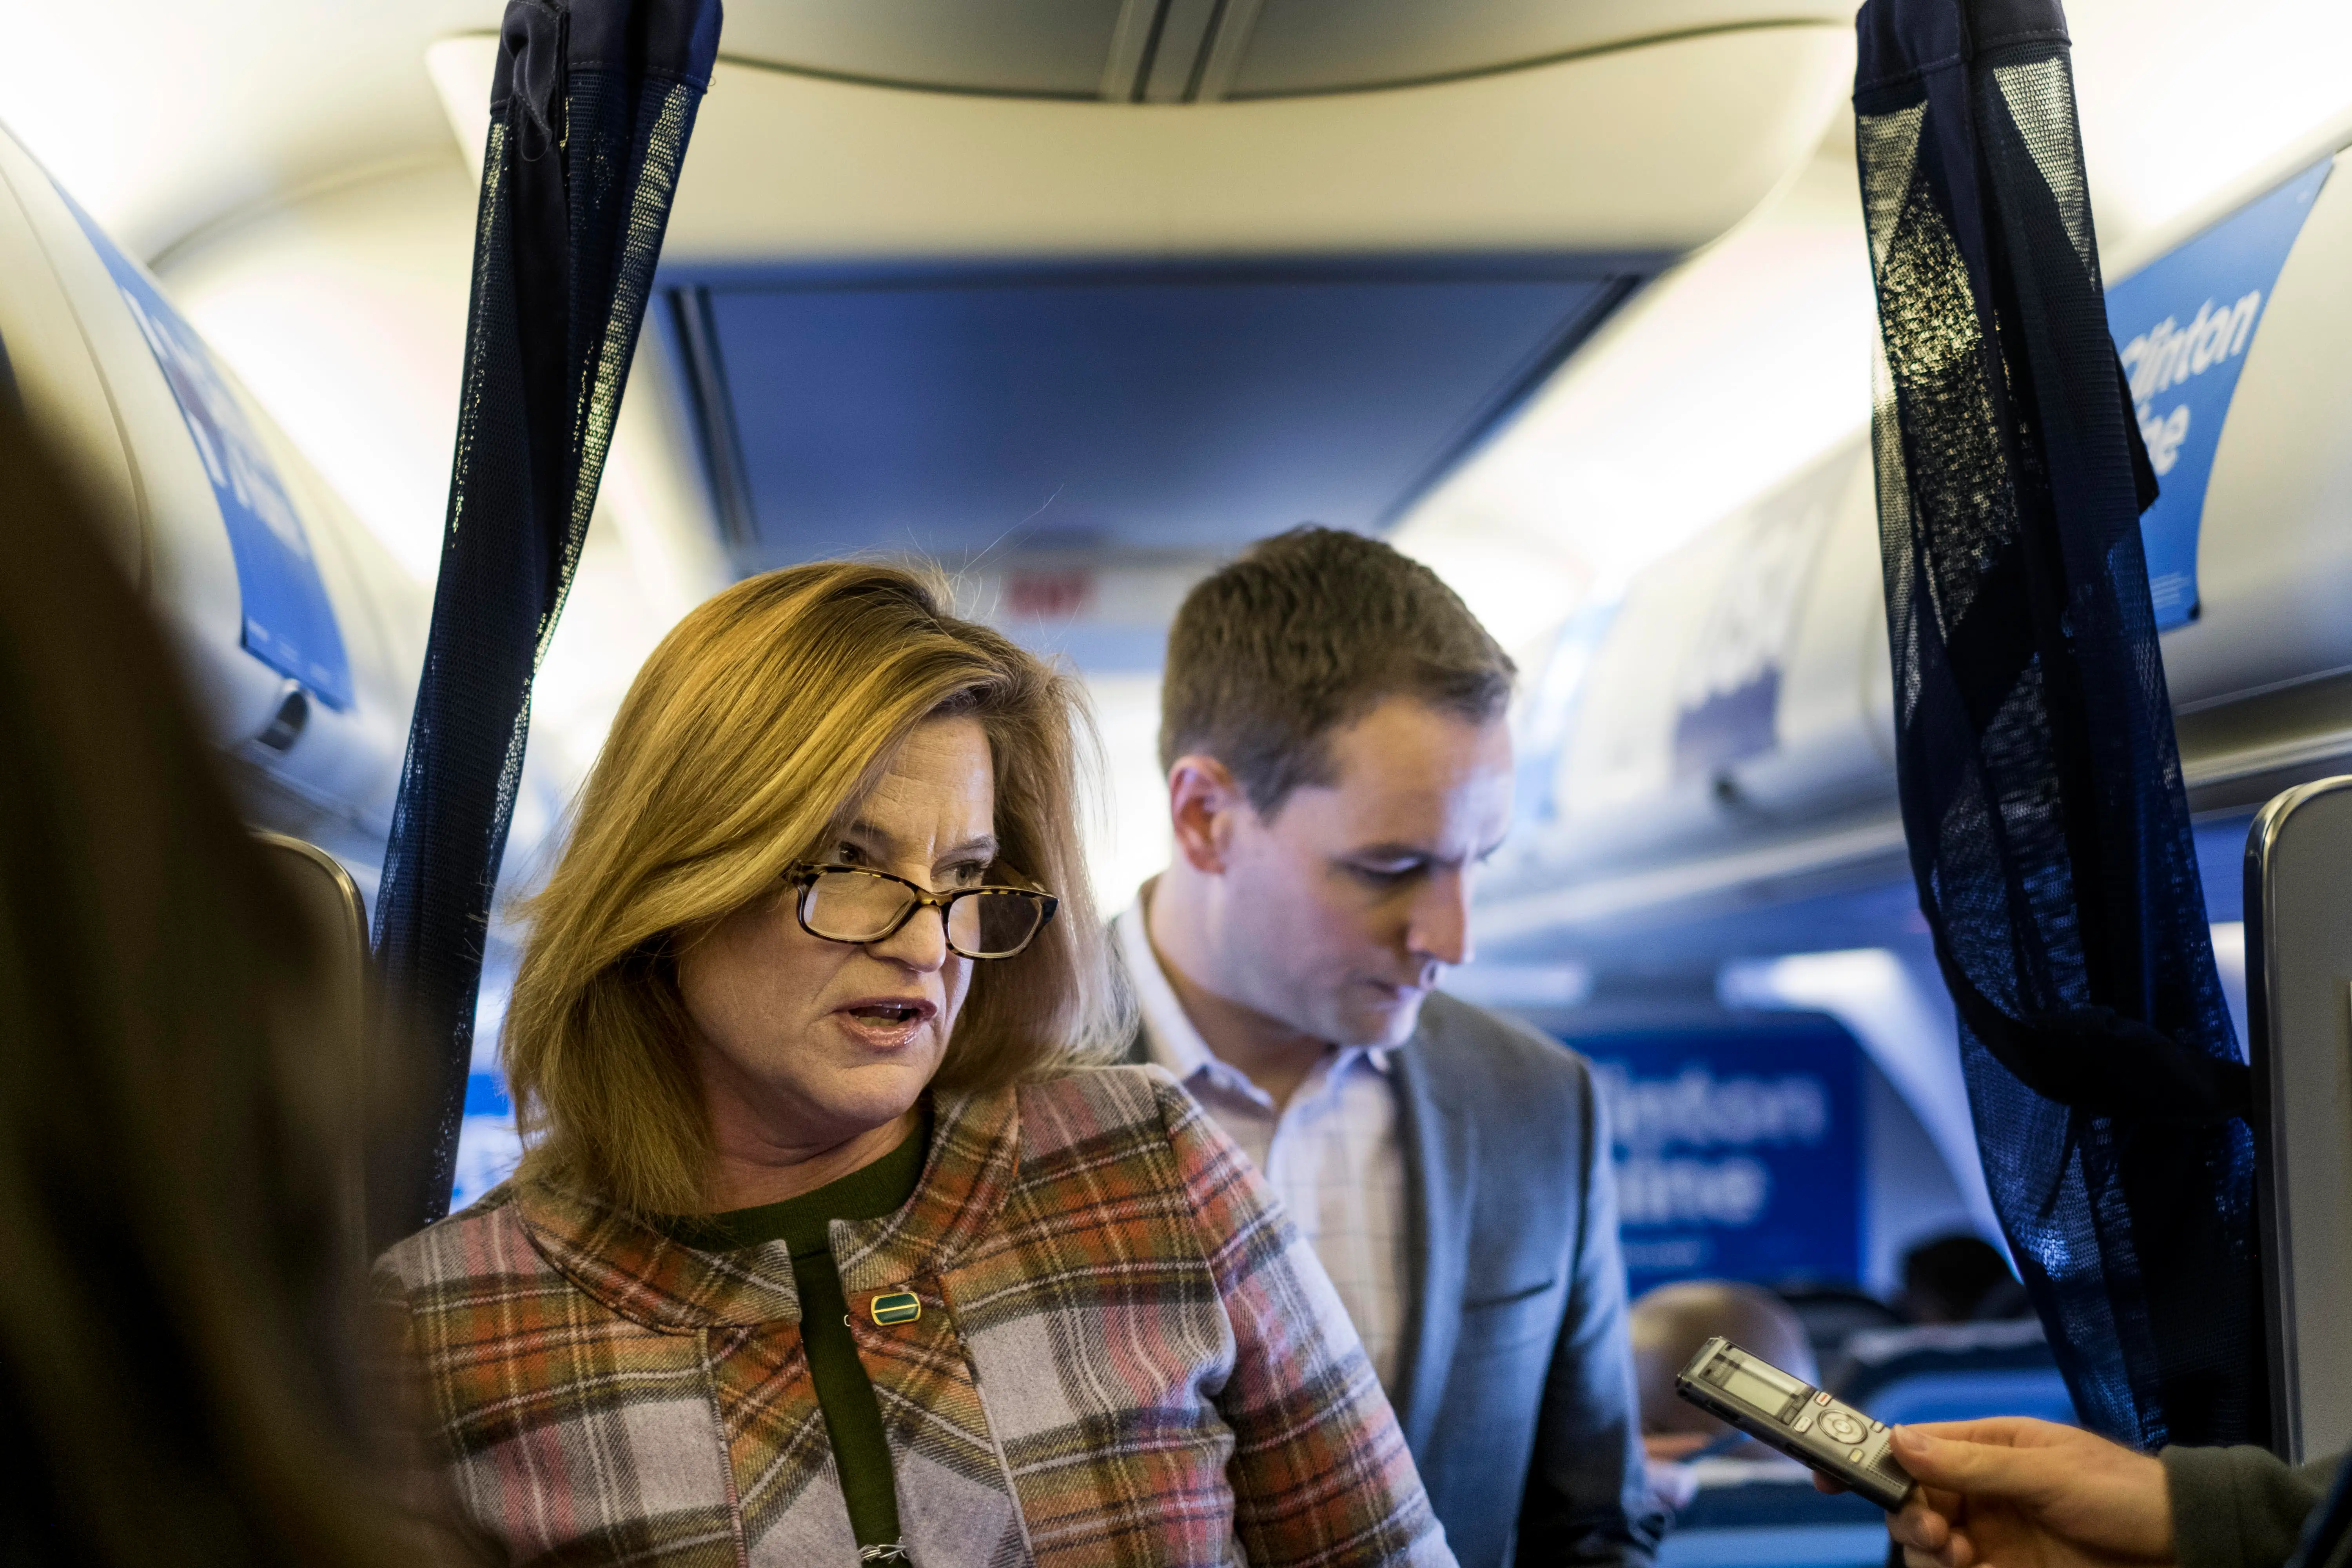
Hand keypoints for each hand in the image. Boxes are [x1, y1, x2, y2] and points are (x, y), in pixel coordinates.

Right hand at [1859, 1418, 2175, 1567]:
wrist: (2184, 1546)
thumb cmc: (2127, 1492)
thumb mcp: (2048, 1471)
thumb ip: (1972, 1462)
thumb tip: (1901, 1442)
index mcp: (1989, 1447)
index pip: (1914, 1446)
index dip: (1869, 1456)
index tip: (1831, 1473)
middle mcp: (1983, 1489)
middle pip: (1910, 1498)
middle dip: (1908, 1514)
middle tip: (1935, 1531)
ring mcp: (1993, 1533)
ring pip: (1926, 1542)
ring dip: (1929, 1549)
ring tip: (1961, 1556)